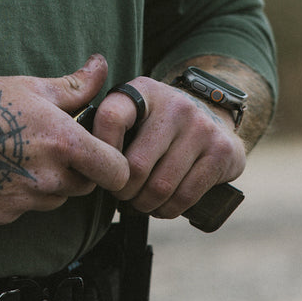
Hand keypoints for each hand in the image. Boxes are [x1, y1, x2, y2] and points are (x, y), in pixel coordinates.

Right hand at [0, 54, 129, 224]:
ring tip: (19, 154)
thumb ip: (76, 85)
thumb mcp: (31, 86)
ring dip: (49, 184)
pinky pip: (25, 209)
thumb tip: (102, 65)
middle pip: (86, 187)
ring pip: (55, 200)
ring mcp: (24, 201)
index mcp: (63, 142)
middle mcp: (48, 178)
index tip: (102, 154)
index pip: (117, 172)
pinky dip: (19, 194)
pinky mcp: (2, 215)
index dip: (115, 165)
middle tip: (52, 147)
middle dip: (78, 171)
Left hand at [88, 75, 246, 219]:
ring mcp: (201, 127)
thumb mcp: (133, 109)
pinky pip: (185, 195)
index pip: (110, 118)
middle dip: (122, 189)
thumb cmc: (157, 122)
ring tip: (137, 203)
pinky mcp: (221, 152)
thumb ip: (106, 125)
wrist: (213, 114)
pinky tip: (159, 207)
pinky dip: (167, 210)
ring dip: (144, 204)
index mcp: (143, 91)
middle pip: (136, 165)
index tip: (98, 166)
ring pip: (161, 186)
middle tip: (118, 194)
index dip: (100, 150)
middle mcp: (174, 105)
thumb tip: (80, 160)